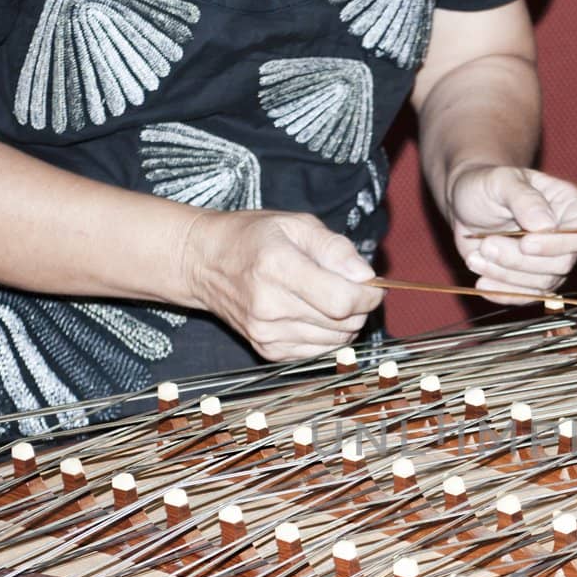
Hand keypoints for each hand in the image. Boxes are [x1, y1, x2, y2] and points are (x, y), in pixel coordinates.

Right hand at [182, 211, 383, 360]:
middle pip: (343, 323)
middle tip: (349, 286)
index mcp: (278, 268)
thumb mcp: (296, 225)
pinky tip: (313, 314)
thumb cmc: (253, 238)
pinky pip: (318, 352)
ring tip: (328, 297)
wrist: (204, 262)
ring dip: (345, 322)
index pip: (342, 300)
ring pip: (335, 341)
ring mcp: (266, 333)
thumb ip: (335, 248)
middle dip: (359, 307)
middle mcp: (269, 306)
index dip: (368, 295)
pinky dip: (326, 336)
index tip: (372, 284)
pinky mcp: (267, 350)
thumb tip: (366, 277)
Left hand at [447, 166, 576, 303]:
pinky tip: (482, 281)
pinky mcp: (532, 280)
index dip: (561, 243)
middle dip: (521, 260)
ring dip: (507, 274)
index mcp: (570, 204)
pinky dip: (503, 292)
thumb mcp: (501, 181)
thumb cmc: (486, 186)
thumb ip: (525, 198)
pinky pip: (527, 296)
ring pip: (543, 283)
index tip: (526, 243)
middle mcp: (566, 236)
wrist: (464, 206)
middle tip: (487, 245)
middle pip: (563, 263)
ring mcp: (550, 260)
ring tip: (476, 256)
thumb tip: (546, 225)